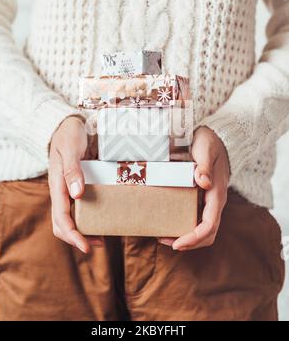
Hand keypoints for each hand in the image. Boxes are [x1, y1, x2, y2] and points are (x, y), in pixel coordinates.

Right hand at [48, 116, 102, 252]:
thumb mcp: (71, 150)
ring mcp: (67, 190)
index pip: (61, 218)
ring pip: (69, 218)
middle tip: (97, 244)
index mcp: (57, 185)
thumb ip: (72, 171)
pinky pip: (77, 207)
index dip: (73, 234)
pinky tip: (100, 218)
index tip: (86, 246)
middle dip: (77, 238)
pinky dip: (86, 218)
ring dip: (81, 230)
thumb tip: (77, 195)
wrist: (67, 125)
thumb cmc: (69, 135)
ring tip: (100, 237)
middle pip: (62, 223)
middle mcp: (60, 191)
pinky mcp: (74, 186)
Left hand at [159, 126, 229, 250]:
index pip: (209, 225)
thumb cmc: (210, 142)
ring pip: (203, 229)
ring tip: (164, 236)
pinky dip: (185, 225)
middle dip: (189, 242)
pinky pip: (197, 218)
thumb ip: (205, 166)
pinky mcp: (204, 197)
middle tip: (165, 241)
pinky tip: (169, 220)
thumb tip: (204, 183)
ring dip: (187, 236)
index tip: (176, 243)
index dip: (194, 238)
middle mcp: (215, 201)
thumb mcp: (206, 150)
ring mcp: (210, 200)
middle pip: (207, 233)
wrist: (216, 136)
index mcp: (216, 194)